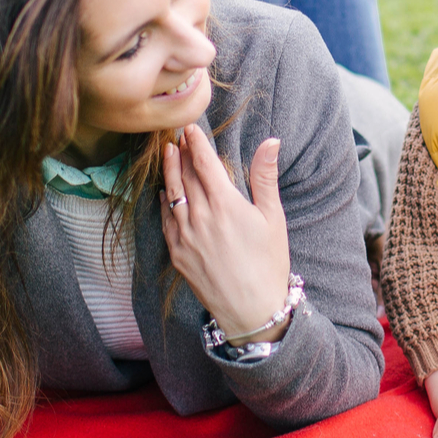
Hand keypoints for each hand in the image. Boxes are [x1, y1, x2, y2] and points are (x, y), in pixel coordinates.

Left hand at [160, 125, 291, 344]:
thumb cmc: (269, 263)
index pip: (205, 163)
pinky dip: (164, 202)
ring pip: (172, 195)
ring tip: (168, 154)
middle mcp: (200, 217)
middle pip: (186, 175)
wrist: (251, 310)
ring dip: (170, 172)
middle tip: (177, 135)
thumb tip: (271, 142)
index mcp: (225, 205)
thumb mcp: (273, 217)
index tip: (190, 127)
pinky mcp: (177, 254)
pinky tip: (165, 193)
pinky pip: (166, 221)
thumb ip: (265, 177)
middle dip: (183, 153)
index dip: (197, 143)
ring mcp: (185, 236)